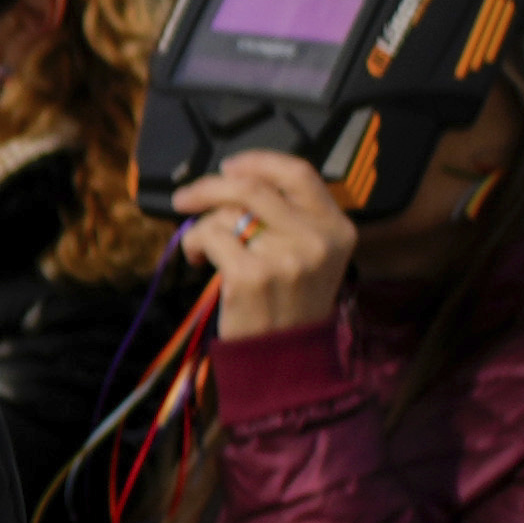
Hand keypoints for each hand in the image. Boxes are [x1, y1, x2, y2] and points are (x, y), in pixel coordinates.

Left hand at [172, 146, 361, 335]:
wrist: (284, 360)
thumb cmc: (288, 304)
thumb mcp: (312, 258)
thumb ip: (290, 219)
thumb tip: (236, 181)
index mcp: (337, 229)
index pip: (300, 173)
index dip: (260, 162)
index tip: (231, 165)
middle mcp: (317, 239)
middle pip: (254, 187)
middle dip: (211, 186)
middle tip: (186, 197)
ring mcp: (286, 257)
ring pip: (227, 214)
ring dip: (202, 226)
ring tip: (203, 248)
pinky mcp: (252, 275)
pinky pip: (210, 236)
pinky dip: (194, 244)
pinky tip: (198, 260)